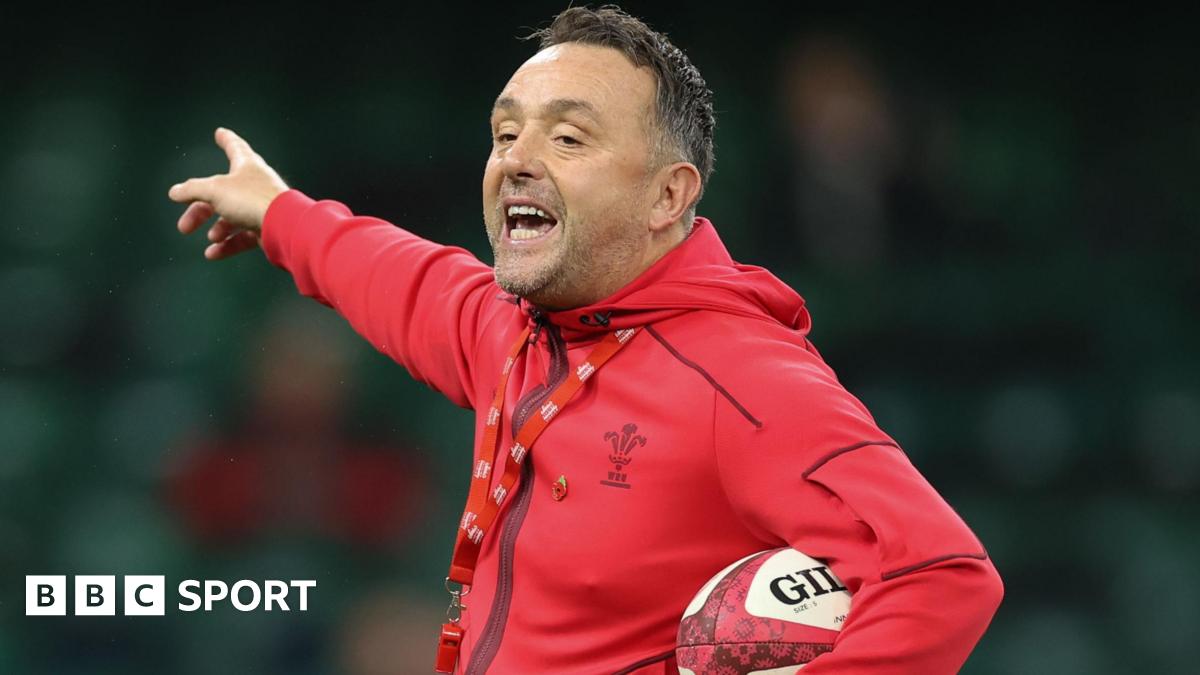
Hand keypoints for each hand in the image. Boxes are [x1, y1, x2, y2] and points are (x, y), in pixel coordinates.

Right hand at [168, 127, 288, 259]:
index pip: (235, 147)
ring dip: (217, 229)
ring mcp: (262, 207)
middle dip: (201, 211)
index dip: (226, 139)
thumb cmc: (254, 200)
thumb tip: (175, 191)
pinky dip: (228, 245)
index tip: (220, 133)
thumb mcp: (214, 190)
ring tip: (210, 238)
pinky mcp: (267, 228)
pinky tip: (214, 253)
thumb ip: (193, 190)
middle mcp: (256, 184)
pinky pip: (243, 236)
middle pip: (222, 194)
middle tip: (185, 225)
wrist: (284, 226)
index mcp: (247, 166)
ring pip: (233, 217)